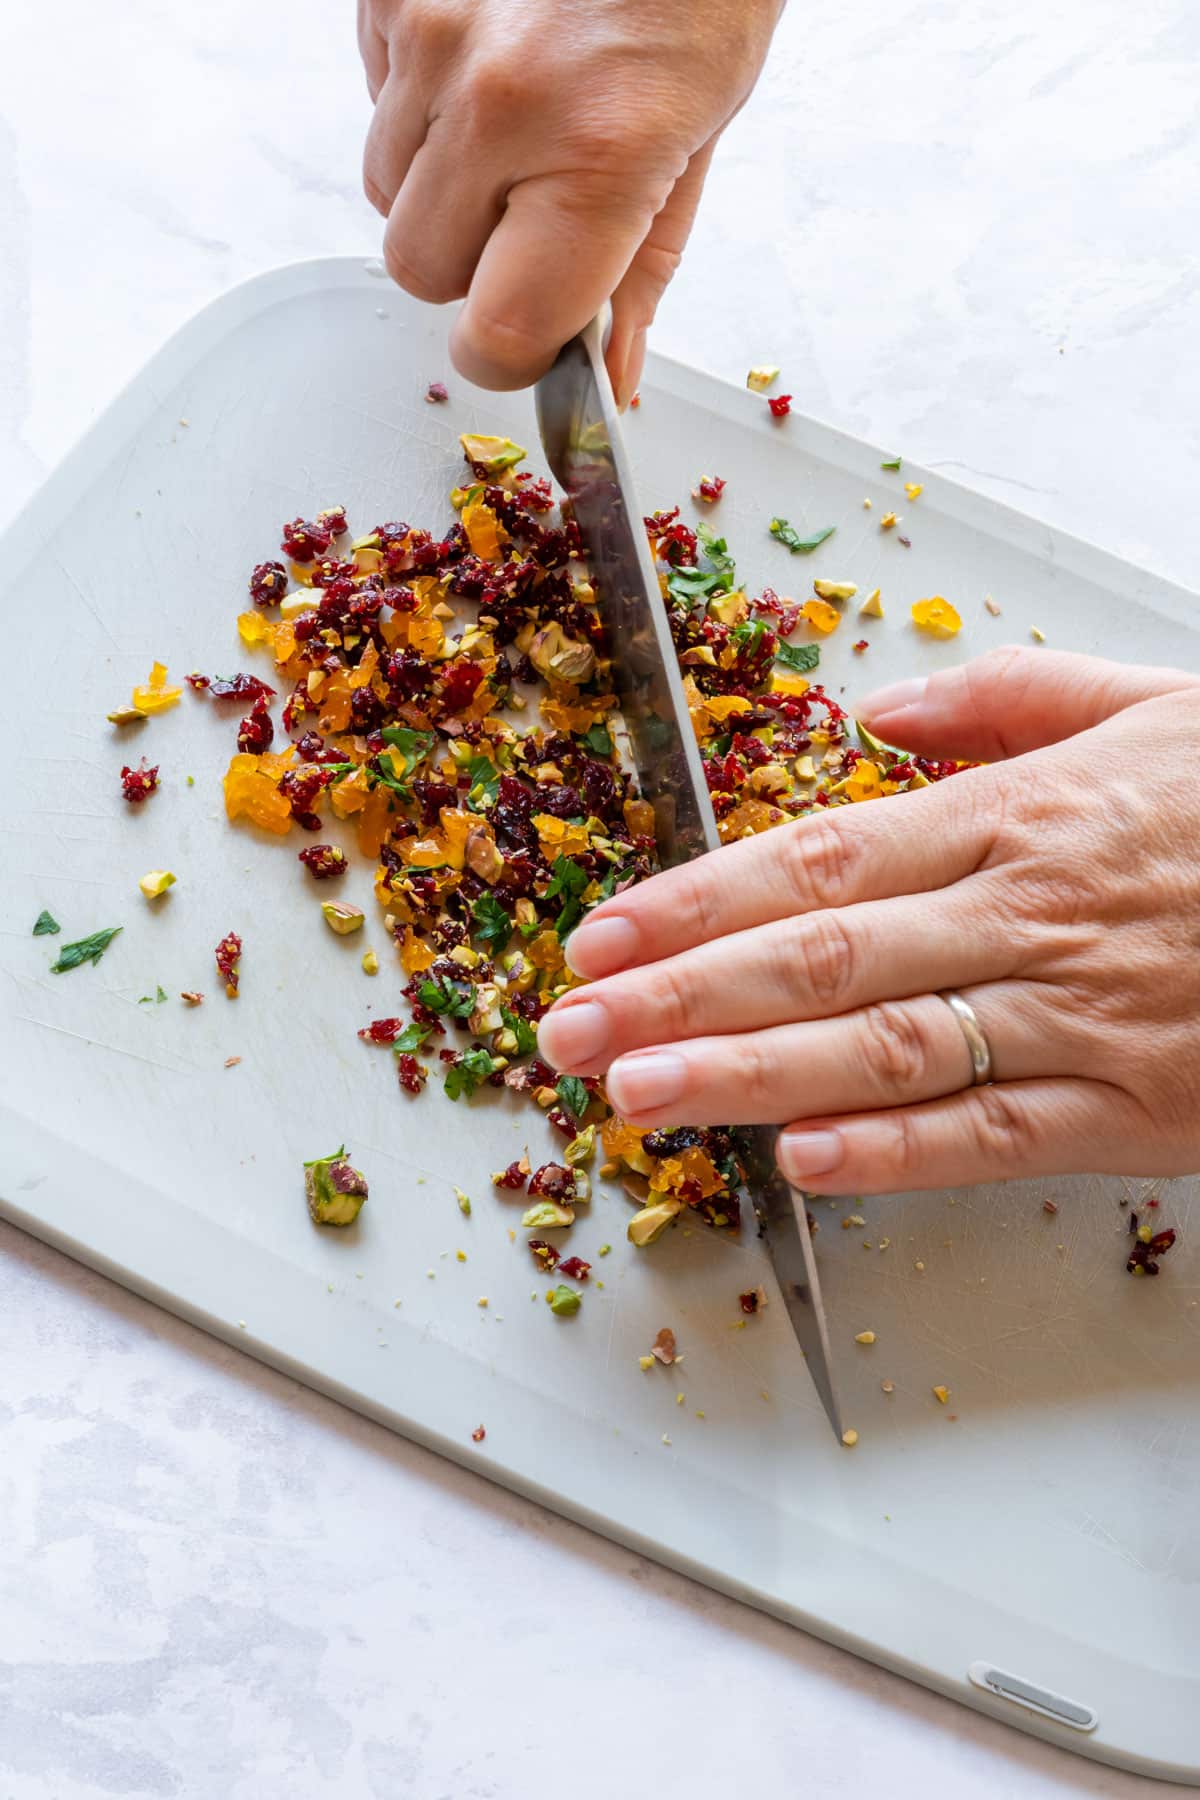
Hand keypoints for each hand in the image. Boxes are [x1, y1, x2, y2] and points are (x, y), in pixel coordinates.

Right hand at [358, 0, 781, 400]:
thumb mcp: (700, 136)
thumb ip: (640, 271)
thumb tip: (608, 376)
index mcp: (597, 152)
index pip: (497, 332)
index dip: (507, 355)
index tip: (527, 342)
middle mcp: (497, 97)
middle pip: (422, 271)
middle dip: (473, 265)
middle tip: (535, 209)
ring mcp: (428, 32)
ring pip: (387, 192)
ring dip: (441, 184)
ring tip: (515, 118)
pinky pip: (375, 102)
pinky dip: (418, 105)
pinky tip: (485, 57)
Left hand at [537, 648, 1199, 1194]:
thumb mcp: (1150, 704)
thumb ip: (1006, 696)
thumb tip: (882, 710)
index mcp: (1019, 813)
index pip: (818, 858)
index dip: (695, 900)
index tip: (603, 935)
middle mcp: (1028, 913)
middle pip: (821, 959)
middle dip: (678, 997)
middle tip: (567, 1032)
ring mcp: (1082, 1015)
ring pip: (885, 1051)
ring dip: (746, 1078)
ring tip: (634, 1098)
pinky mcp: (1137, 1108)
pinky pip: (1000, 1134)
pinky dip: (897, 1151)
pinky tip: (800, 1162)